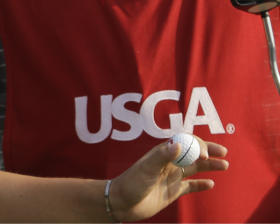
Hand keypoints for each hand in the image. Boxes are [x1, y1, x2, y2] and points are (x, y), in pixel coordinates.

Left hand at [109, 136, 228, 220]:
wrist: (122, 203)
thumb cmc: (131, 183)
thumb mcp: (146, 168)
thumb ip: (162, 156)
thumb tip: (177, 144)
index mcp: (162, 154)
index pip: (184, 142)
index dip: (196, 145)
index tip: (204, 155)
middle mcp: (169, 163)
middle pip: (192, 153)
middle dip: (207, 151)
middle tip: (223, 153)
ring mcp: (171, 177)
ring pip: (195, 169)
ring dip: (209, 166)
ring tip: (225, 165)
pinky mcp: (172, 191)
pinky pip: (190, 186)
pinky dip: (201, 184)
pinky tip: (211, 184)